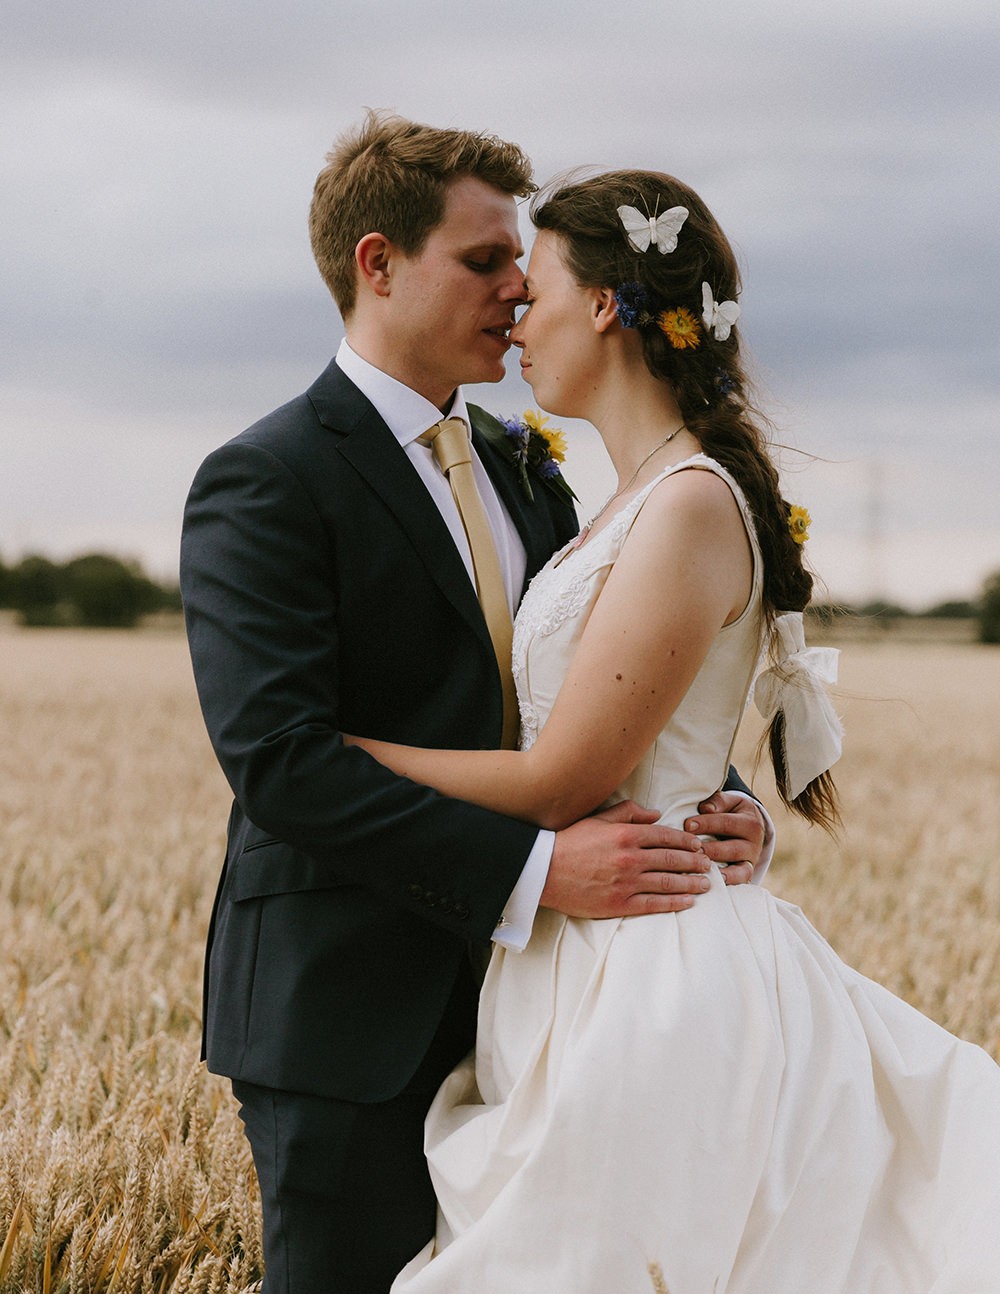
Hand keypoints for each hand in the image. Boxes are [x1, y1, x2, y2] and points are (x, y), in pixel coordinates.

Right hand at [541, 800, 712, 917]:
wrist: (544, 871)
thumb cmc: (570, 842)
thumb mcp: (598, 819)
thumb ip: (629, 812)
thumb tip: (656, 813)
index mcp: (626, 834)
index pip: (666, 836)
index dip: (686, 841)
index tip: (698, 845)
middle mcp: (630, 858)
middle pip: (673, 859)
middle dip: (694, 862)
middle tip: (708, 864)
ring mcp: (626, 882)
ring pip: (668, 882)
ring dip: (691, 883)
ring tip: (705, 884)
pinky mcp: (620, 903)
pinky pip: (654, 904)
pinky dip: (674, 903)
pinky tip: (688, 902)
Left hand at [684, 791, 765, 885]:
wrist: (749, 828)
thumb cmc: (732, 812)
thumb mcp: (729, 802)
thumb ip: (718, 802)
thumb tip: (706, 808)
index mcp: (750, 822)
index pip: (726, 823)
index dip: (707, 823)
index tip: (688, 825)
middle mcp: (755, 843)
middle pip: (731, 848)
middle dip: (710, 848)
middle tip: (692, 849)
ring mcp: (751, 860)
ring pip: (737, 867)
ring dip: (717, 866)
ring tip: (698, 865)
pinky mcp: (747, 872)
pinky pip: (740, 879)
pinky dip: (729, 881)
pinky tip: (712, 881)